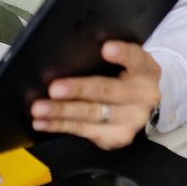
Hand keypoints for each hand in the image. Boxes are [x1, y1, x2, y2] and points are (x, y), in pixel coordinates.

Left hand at [31, 40, 159, 148]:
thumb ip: (109, 55)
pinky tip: (44, 122)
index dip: (122, 53)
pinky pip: (84, 131)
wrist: (140, 104)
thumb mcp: (126, 61)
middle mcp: (143, 96)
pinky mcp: (117, 137)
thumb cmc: (126, 76)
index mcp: (146, 70)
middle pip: (107, 91)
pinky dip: (60, 126)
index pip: (136, 58)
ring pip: (92, 114)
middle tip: (54, 88)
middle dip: (78, 89)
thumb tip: (72, 52)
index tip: (106, 48)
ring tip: (40, 108)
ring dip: (62, 112)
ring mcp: (131, 120)